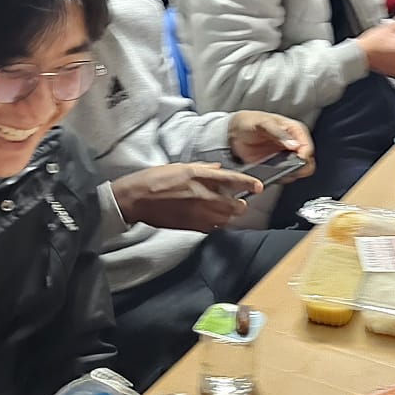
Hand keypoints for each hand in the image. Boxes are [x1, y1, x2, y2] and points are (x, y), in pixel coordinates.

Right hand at [111, 163, 261, 232]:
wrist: (136, 199)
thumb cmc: (154, 179)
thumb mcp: (179, 166)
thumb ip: (202, 168)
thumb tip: (218, 168)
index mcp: (198, 176)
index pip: (231, 180)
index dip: (248, 183)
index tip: (259, 186)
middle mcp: (201, 195)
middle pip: (233, 205)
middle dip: (240, 204)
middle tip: (240, 201)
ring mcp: (196, 213)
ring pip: (225, 219)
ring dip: (229, 215)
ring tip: (227, 210)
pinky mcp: (190, 226)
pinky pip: (212, 228)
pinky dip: (217, 224)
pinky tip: (212, 219)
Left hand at [229, 112, 312, 179]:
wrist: (235, 132)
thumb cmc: (250, 122)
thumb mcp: (263, 123)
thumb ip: (278, 133)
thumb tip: (294, 144)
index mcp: (295, 130)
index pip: (307, 146)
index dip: (304, 155)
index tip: (297, 160)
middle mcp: (294, 145)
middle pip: (307, 162)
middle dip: (299, 167)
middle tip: (286, 168)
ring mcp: (287, 157)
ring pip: (298, 172)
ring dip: (288, 174)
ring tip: (274, 169)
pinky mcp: (278, 167)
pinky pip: (285, 177)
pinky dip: (280, 178)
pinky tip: (271, 173)